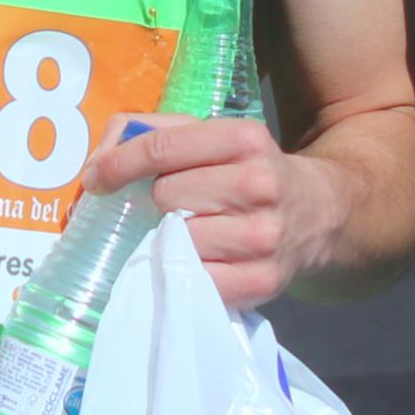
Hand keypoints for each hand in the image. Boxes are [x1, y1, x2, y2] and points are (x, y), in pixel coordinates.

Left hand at [81, 113, 297, 311]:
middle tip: (175, 206)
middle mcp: (259, 184)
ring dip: (171, 239)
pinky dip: (185, 273)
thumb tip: (98, 164)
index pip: (162, 149)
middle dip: (158, 201)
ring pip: (177, 240)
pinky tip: (197, 261)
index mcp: (244, 138)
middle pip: (165, 195)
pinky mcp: (262, 281)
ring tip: (189, 233)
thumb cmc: (246, 171)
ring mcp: (263, 236)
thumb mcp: (213, 137)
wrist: (318, 214)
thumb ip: (153, 133)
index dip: (119, 164)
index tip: (96, 179)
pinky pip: (194, 281)